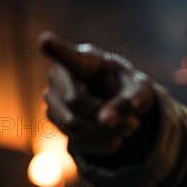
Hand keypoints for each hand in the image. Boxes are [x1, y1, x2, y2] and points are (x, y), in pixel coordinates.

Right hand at [40, 31, 154, 154]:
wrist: (120, 101)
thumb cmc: (129, 86)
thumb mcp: (140, 90)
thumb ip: (127, 101)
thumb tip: (106, 122)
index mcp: (85, 59)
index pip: (69, 56)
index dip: (56, 49)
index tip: (46, 41)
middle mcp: (61, 75)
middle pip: (75, 103)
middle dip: (107, 116)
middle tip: (135, 123)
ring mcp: (53, 98)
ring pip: (72, 126)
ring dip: (106, 134)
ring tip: (129, 128)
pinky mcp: (56, 120)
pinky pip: (76, 141)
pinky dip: (101, 144)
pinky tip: (116, 138)